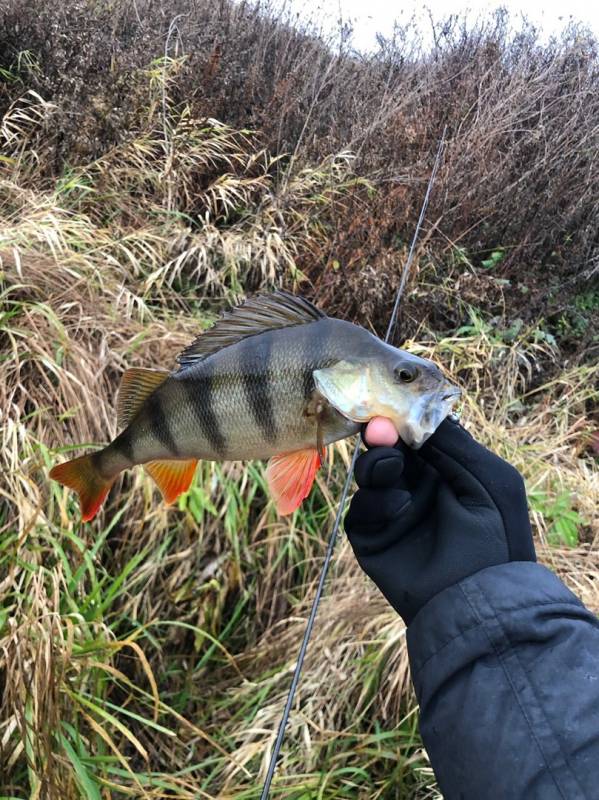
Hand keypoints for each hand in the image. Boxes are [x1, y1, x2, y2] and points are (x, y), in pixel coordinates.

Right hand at [345, 417, 535, 624]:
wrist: (481, 601)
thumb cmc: (497, 539)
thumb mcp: (488, 479)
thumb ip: (453, 442)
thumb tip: (416, 413)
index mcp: (445, 471)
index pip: (414, 436)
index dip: (402, 420)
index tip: (391, 405)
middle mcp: (415, 487)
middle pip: (386, 449)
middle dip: (382, 437)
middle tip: (380, 429)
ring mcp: (391, 512)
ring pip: (368, 473)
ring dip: (377, 464)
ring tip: (393, 467)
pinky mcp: (372, 538)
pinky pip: (361, 509)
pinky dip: (377, 502)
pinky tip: (401, 508)